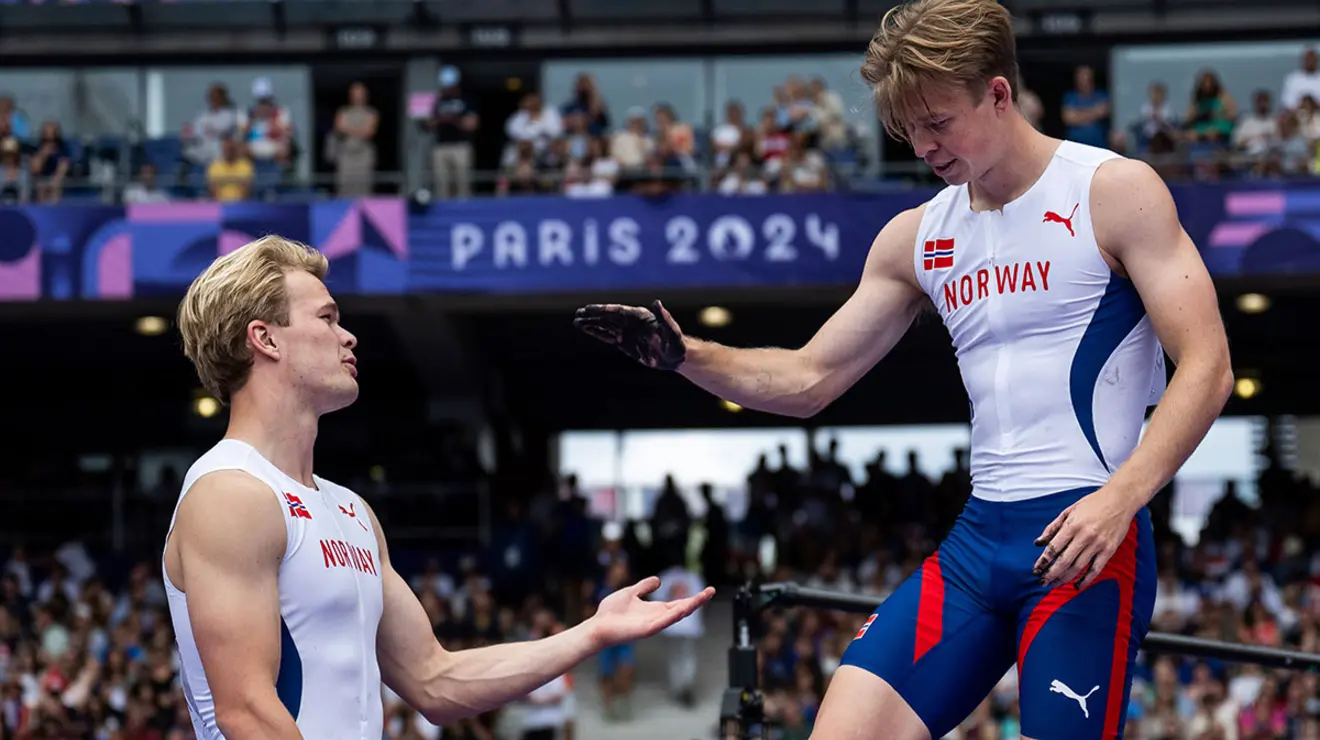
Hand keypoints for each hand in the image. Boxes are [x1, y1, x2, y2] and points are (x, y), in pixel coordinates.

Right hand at [573, 300, 686, 370]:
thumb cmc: (677, 344)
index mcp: (640, 316)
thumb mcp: (672, 332)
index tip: (589, 309)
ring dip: (591, 324)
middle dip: (593, 316)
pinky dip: (597, 333)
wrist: (677, 357)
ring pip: (606, 326)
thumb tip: (657, 303)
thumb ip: (665, 318)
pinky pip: (608, 337)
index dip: (603, 310)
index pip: (617, 312)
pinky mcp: (626, 343)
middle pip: (608, 317)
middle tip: (578, 313)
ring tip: (576, 321)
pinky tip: (586, 330)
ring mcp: (628, 332)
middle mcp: (631, 322)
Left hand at [587, 576, 713, 647]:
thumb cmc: (611, 612)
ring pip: (675, 616)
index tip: (707, 590)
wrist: (597, 625)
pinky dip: (673, 616)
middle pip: (682, 609)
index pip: (679, 603)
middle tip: (710, 591)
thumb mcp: (630, 593)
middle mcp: (657, 618)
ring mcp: (653, 625)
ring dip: (689, 607)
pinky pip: (662, 623)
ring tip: (702, 597)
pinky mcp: (645, 630)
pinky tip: (682, 609)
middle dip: (697, 601)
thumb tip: (657, 580)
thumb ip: (644, 587)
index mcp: (655, 610)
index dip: (693, 598)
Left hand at [1033, 487, 1138, 589]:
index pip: (1054, 547)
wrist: (1120, 500)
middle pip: (1064, 560)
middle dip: (1051, 573)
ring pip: (1078, 567)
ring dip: (1065, 578)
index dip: (1043, 561)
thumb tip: (1038, 543)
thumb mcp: (1068, 511)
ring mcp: (1098, 544)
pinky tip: (1077, 586)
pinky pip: (1096, 569)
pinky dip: (1086, 580)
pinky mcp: (1109, 550)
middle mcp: (1084, 536)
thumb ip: (1052, 527)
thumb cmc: (1092, 504)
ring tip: (1055, 584)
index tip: (1036, 569)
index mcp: (1072, 525)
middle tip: (1042, 581)